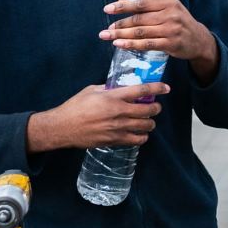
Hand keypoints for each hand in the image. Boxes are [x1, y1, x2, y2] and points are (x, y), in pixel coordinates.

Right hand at [27, 81, 168, 152]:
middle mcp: (119, 112)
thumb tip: (121, 87)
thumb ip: (109, 89)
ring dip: (150, 122)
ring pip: (146, 126)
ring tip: (147, 120)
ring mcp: (117, 128)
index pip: (142, 90)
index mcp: (113, 97)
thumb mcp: (92, 91)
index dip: (157, 88)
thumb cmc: (75, 107)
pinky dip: (142, 137)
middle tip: (155, 107)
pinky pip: (136, 140)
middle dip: (156, 108)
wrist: (62, 128)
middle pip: (149, 110)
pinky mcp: (114, 140)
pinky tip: (139, 134)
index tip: (166, 88)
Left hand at [99, 0, 218, 82]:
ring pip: (141, 32)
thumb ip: (144, 6)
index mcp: (168, 2)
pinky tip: (120, 45)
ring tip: (108, 37)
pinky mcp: (172, 43)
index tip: (107, 9)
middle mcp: (171, 14)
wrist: (199, 39)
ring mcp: (172, 29)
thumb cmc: (179, 22)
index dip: (123, 7)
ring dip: (122, 35)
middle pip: (139, 19)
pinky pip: (148, 44)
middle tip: (105, 30)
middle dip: (120, 25)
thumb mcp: (165, 10)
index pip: (141, 3)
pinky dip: (132, 44)